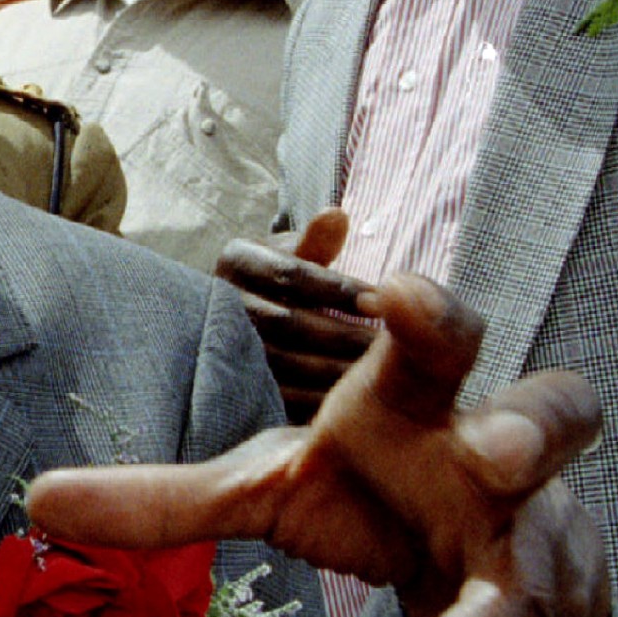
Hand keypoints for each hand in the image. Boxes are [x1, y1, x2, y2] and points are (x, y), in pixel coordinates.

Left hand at [26, 273, 608, 616]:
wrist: (481, 559)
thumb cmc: (376, 492)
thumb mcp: (271, 486)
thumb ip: (169, 496)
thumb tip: (37, 498)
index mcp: (419, 401)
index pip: (436, 337)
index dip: (426, 309)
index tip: (396, 290)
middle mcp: (495, 454)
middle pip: (552, 412)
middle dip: (533, 425)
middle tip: (499, 450)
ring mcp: (540, 531)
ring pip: (568, 543)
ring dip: (540, 576)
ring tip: (504, 616)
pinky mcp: (546, 607)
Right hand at [217, 208, 375, 421]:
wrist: (242, 322)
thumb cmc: (282, 282)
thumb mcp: (293, 253)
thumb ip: (317, 241)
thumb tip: (337, 215)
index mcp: (238, 260)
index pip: (293, 275)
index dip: (340, 290)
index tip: (383, 302)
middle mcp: (223, 301)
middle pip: (291, 321)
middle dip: (345, 334)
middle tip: (394, 345)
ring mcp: (225, 345)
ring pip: (286, 360)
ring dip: (338, 369)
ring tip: (382, 373)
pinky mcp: (237, 384)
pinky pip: (279, 395)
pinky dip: (319, 400)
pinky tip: (355, 402)